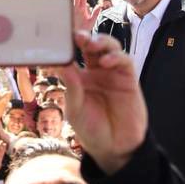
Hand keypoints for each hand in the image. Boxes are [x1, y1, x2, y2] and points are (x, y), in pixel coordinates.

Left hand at [55, 31, 146, 174]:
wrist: (115, 148)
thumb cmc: (92, 129)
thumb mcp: (76, 110)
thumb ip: (72, 88)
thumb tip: (62, 65)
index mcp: (78, 78)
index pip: (72, 55)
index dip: (65, 45)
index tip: (55, 36)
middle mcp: (95, 72)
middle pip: (90, 45)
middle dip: (83, 37)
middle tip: (76, 35)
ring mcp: (112, 73)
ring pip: (109, 47)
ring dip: (100, 41)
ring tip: (90, 43)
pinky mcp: (129, 78)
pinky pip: (124, 61)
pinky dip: (116, 57)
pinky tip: (107, 62)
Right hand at [67, 0, 102, 33]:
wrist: (77, 38)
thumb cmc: (84, 30)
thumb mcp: (91, 21)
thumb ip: (95, 14)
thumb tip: (99, 6)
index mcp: (82, 9)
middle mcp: (77, 9)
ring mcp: (72, 11)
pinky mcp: (68, 14)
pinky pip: (66, 5)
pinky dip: (65, 0)